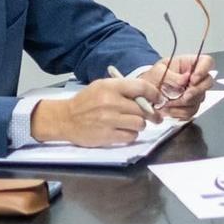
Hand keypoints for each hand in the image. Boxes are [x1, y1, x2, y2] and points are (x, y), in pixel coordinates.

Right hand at [30, 74, 163, 145]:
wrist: (65, 119)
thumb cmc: (86, 102)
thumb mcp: (102, 87)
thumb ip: (124, 89)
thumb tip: (148, 97)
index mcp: (110, 87)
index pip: (142, 87)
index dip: (155, 94)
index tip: (158, 100)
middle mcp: (111, 102)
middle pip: (143, 109)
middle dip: (149, 114)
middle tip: (151, 116)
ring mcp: (109, 120)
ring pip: (140, 124)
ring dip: (139, 125)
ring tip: (131, 123)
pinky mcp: (107, 136)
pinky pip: (131, 136)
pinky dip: (130, 135)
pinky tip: (123, 131)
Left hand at [151, 53, 215, 118]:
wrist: (147, 92)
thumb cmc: (154, 77)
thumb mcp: (158, 71)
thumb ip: (171, 75)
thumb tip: (184, 79)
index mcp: (190, 64)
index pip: (207, 62)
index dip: (204, 70)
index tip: (193, 79)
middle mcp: (197, 78)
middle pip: (208, 82)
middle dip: (195, 91)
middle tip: (184, 95)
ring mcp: (196, 93)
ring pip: (199, 99)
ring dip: (183, 103)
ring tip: (167, 102)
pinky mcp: (191, 106)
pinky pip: (191, 112)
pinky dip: (178, 112)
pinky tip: (168, 109)